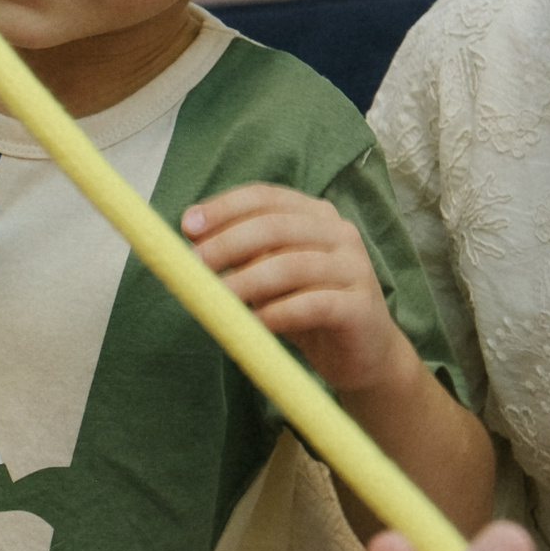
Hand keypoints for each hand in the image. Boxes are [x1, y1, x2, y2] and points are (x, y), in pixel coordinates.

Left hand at [184, 184, 414, 396]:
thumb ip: (240, 254)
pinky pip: (314, 305)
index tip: (187, 225)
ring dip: (248, 281)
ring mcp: (354, 268)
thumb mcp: (268, 277)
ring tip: (216, 299)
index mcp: (314, 216)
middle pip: (276, 226)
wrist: (362, 353)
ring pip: (293, 265)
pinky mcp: (359, 307)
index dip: (224, 208)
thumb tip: (191, 232)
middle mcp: (338, 233)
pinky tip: (255, 324)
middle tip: (195, 265)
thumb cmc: (306, 309)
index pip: (266, 197)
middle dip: (229, 243)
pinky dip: (279, 313)